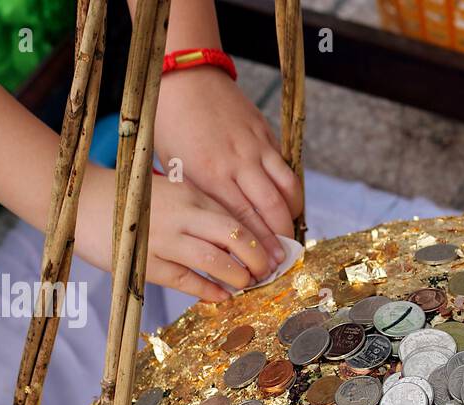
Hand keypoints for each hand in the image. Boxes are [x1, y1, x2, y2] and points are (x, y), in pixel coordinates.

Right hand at [74, 165, 270, 301]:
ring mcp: (164, 239)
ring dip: (237, 277)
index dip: (261, 241)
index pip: (237, 219)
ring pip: (214, 262)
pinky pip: (186, 281)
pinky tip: (223, 297)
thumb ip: (200, 209)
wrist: (83, 200)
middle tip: (267, 273)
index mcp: (190, 195)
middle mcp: (181, 215)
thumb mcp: (171, 193)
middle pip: (233, 239)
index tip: (279, 254)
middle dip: (257, 259)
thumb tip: (238, 236)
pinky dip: (209, 291)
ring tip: (247, 284)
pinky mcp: (146, 262)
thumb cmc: (133, 199)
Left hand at [153, 67, 302, 266]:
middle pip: (271, 209)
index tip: (265, 266)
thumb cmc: (171, 125)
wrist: (185, 78)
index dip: (258, 247)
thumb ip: (200, 197)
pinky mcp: (266, 134)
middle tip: (283, 258)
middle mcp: (237, 163)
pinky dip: (292, 190)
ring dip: (292, 215)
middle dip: (280, 238)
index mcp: (210, 175)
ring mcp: (255, 147)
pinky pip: (286, 168)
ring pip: (287, 189)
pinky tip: (289, 204)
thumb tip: (217, 229)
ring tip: (290, 233)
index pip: (243, 221)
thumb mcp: (175, 167)